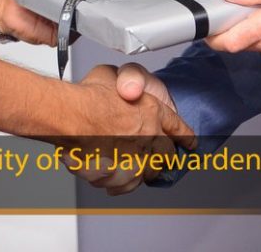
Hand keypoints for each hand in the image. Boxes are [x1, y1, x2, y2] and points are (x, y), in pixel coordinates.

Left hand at [0, 0, 96, 44]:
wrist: (7, 1)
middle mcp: (80, 2)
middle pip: (102, 3)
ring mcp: (73, 19)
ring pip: (92, 20)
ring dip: (90, 11)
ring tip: (84, 0)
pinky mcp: (63, 34)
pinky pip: (76, 34)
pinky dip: (75, 27)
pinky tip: (71, 15)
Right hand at [75, 64, 184, 193]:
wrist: (70, 117)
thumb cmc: (86, 97)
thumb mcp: (110, 75)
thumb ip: (125, 83)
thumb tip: (126, 86)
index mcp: (152, 111)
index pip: (178, 127)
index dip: (185, 135)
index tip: (190, 142)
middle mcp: (149, 137)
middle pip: (167, 154)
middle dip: (165, 155)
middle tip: (162, 157)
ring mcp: (136, 159)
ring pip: (148, 172)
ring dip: (144, 170)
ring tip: (134, 167)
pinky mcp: (121, 177)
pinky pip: (127, 185)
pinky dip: (123, 182)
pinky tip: (114, 176)